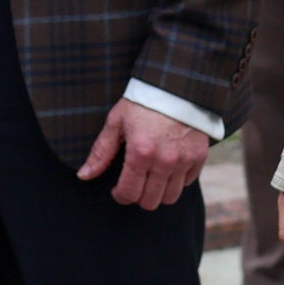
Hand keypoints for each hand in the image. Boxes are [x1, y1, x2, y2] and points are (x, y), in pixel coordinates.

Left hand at [76, 98, 210, 208]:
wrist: (175, 83)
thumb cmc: (142, 101)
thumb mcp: (117, 121)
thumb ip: (101, 152)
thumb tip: (84, 175)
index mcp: (140, 153)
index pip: (129, 193)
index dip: (119, 195)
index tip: (118, 188)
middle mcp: (164, 161)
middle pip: (150, 202)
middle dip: (138, 196)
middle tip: (135, 181)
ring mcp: (184, 160)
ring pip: (170, 198)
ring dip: (159, 192)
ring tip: (152, 177)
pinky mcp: (199, 156)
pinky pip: (187, 182)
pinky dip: (177, 179)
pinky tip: (169, 165)